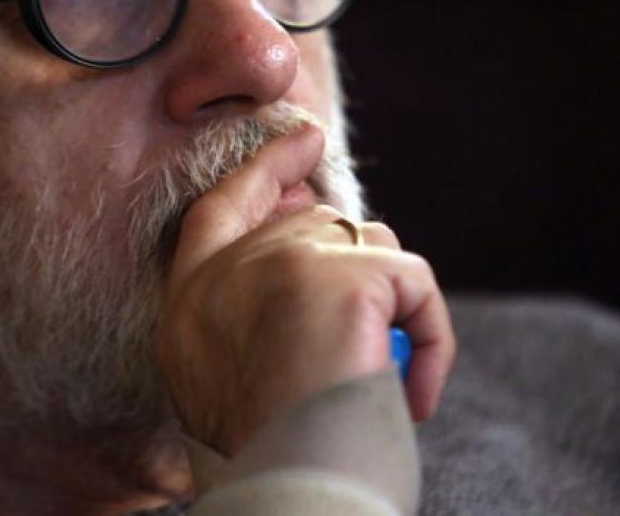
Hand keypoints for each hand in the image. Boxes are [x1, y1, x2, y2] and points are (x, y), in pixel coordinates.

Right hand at [156, 125, 454, 455]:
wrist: (285, 488)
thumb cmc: (263, 452)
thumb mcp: (219, 379)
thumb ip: (245, 314)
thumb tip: (313, 268)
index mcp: (189, 299)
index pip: (220, 207)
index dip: (264, 170)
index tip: (302, 138)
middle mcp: (226, 270)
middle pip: (313, 226)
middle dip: (354, 266)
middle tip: (376, 322)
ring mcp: (285, 263)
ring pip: (367, 243)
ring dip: (388, 302)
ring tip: (385, 374)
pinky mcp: (345, 278)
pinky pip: (413, 283)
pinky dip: (430, 337)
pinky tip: (415, 394)